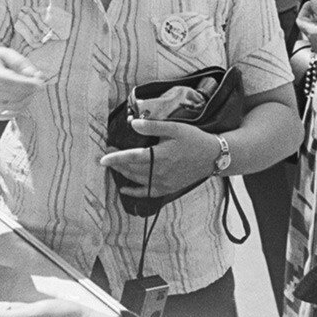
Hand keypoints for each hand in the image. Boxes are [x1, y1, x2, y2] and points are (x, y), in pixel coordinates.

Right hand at [0, 47, 46, 119]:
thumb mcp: (4, 54)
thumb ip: (21, 63)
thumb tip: (36, 76)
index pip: (10, 82)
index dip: (27, 84)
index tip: (40, 83)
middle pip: (16, 96)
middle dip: (31, 90)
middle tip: (36, 81)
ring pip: (16, 107)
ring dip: (28, 99)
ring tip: (29, 88)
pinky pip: (12, 114)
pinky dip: (20, 107)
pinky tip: (20, 96)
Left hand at [100, 117, 219, 195]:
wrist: (214, 156)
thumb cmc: (194, 139)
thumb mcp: (175, 128)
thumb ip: (153, 126)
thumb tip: (134, 124)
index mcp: (160, 156)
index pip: (132, 158)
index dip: (116, 158)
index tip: (102, 157)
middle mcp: (160, 171)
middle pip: (132, 169)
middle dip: (117, 162)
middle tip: (108, 153)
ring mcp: (164, 182)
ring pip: (137, 179)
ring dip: (123, 173)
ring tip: (113, 165)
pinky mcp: (168, 188)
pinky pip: (147, 192)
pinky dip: (134, 191)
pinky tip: (124, 189)